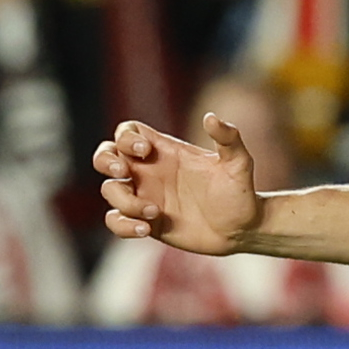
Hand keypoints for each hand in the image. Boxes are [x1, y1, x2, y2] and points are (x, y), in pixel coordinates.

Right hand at [95, 110, 261, 251]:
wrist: (243, 230)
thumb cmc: (241, 192)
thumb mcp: (239, 163)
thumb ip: (229, 139)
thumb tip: (211, 117)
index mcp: (164, 152)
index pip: (128, 133)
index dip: (126, 137)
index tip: (144, 150)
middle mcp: (149, 172)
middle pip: (105, 155)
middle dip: (105, 160)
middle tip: (123, 172)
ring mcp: (145, 197)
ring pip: (110, 191)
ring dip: (124, 200)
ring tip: (155, 212)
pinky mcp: (146, 222)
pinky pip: (117, 221)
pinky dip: (123, 225)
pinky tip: (145, 229)